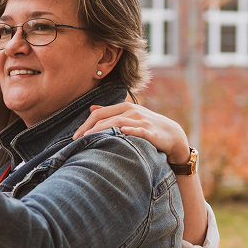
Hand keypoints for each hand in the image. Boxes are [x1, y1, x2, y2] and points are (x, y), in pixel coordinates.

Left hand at [73, 102, 189, 164]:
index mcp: (124, 107)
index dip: (86, 124)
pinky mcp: (152, 131)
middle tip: (77, 140)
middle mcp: (132, 111)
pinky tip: (122, 132)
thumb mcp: (129, 116)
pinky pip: (140, 130)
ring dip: (103, 130)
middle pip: (106, 118)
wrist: (172, 135)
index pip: (100, 113)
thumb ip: (110, 112)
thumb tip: (91, 108)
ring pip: (119, 123)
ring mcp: (142, 120)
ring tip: (90, 139)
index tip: (75, 136)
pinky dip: (131, 130)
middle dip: (90, 129)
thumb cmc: (147, 125)